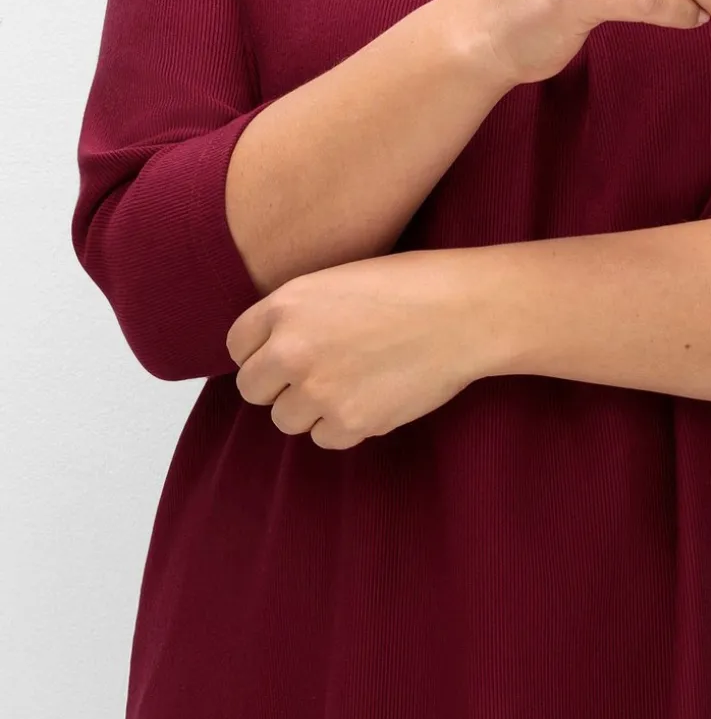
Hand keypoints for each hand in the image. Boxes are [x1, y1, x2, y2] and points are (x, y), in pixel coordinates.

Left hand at [225, 252, 494, 448]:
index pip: (238, 345)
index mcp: (287, 304)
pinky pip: (324, 437)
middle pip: (252, 388)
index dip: (260, 351)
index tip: (280, 353)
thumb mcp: (340, 281)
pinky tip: (371, 395)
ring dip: (310, 407)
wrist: (464, 312)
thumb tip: (275, 350)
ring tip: (349, 381)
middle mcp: (292, 349)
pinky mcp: (350, 423)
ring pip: (286, 419)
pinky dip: (342, 424)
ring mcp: (319, 390)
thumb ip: (299, 314)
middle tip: (315, 372)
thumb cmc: (413, 285)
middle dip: (277, 384)